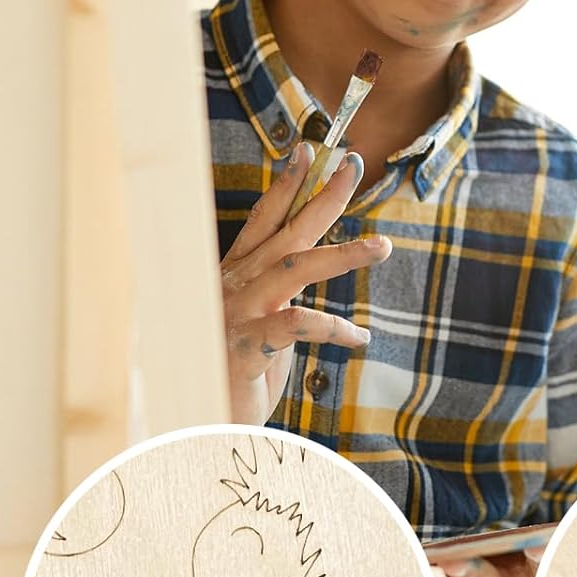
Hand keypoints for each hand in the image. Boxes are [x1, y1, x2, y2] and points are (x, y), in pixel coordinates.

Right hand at [219, 144, 392, 424]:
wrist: (193, 425)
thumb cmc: (230, 383)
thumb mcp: (263, 340)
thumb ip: (281, 314)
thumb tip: (310, 301)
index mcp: (235, 279)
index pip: (264, 222)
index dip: (286, 184)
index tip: (308, 151)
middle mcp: (234, 287)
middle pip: (286, 230)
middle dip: (322, 194)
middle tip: (353, 164)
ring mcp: (238, 312)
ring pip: (296, 268)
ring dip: (343, 254)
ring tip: (383, 246)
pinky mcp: (245, 344)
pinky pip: (297, 325)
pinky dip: (333, 327)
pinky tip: (360, 336)